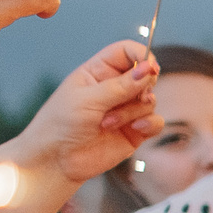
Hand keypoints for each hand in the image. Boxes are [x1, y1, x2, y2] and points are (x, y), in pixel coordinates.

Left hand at [15, 41, 160, 183]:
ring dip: (132, 112)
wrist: (56, 161)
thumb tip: (148, 69)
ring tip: (107, 123)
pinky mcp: (135, 130)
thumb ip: (121, 86)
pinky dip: (149, 124)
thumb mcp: (88, 99)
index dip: (142, 55)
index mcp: (98, 71)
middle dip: (142, 87)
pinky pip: (156, 121)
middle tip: (134, 96)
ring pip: (150, 100)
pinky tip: (135, 129)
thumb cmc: (61, 124)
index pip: (126, 52)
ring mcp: (126, 109)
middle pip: (144, 75)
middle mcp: (115, 88)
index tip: (150, 67)